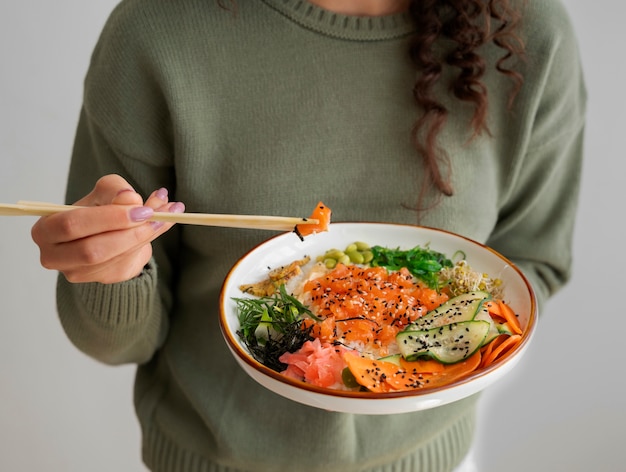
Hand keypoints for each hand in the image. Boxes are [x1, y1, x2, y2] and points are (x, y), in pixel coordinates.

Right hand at [31, 174, 184, 283]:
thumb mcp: (104, 192)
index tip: (140, 208)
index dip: (108, 218)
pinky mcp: (102, 280)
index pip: (72, 225)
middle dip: (128, 233)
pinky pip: (127, 264)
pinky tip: (162, 225)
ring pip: (114, 259)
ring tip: (167, 214)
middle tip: (154, 216)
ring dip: (145, 236)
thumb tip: (130, 198)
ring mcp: (78, 273)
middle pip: (92, 250)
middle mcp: (56, 257)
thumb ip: (115, 190)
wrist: (108, 231)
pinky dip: (148, 242)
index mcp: (46, 230)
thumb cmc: (98, 210)